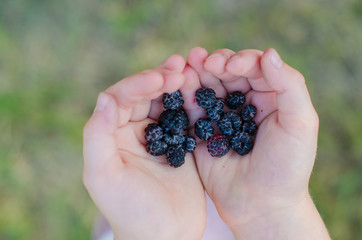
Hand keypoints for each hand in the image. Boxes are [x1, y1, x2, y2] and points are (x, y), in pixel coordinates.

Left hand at [82, 55, 205, 239]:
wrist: (165, 236)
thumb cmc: (130, 210)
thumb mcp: (103, 175)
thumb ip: (97, 136)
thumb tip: (105, 98)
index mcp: (111, 136)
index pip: (120, 99)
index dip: (138, 85)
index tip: (160, 79)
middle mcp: (132, 132)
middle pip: (144, 95)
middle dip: (159, 79)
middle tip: (179, 67)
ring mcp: (158, 137)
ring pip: (165, 102)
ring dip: (176, 86)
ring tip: (189, 70)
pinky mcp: (180, 144)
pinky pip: (184, 117)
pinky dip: (191, 103)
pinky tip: (201, 91)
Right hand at [185, 47, 328, 238]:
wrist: (261, 207)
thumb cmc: (287, 168)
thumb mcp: (300, 124)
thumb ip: (289, 86)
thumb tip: (269, 52)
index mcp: (270, 97)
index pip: (254, 67)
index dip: (241, 61)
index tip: (229, 67)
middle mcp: (243, 103)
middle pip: (226, 73)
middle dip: (214, 64)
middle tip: (203, 61)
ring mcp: (220, 117)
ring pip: (206, 87)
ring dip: (195, 74)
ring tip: (185, 65)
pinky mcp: (202, 132)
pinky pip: (191, 110)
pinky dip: (183, 96)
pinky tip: (177, 85)